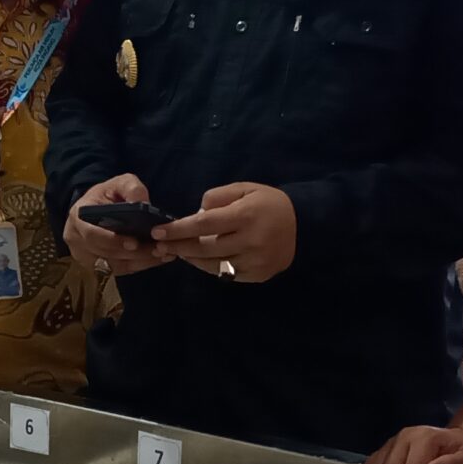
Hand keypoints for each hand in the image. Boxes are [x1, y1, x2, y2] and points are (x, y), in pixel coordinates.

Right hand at [63, 175, 169, 274]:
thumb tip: (143, 203)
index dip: (113, 240)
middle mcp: (77, 239)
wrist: (97, 208)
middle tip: (157, 250)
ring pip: (113, 266)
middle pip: (105, 253)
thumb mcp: (119, 183)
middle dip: (133, 254)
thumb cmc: (107, 195)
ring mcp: (85, 255)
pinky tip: (156, 258)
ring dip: (139, 261)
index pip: (92, 234)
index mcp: (78, 217)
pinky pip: (119, 270)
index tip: (134, 243)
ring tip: (161, 254)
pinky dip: (139, 265)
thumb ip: (131, 188)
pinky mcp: (96, 266)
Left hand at [156, 182, 295, 282]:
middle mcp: (250, 240)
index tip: (158, 232)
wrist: (304, 225)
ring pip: (213, 265)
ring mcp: (255, 261)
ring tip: (177, 251)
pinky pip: (226, 274)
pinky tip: (200, 259)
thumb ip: (218, 197)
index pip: (204, 225)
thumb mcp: (245, 189)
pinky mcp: (258, 275)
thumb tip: (196, 214)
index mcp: (245, 215)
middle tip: (160, 245)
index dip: (178, 229)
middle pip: (205, 248)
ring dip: (191, 258)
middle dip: (179, 246)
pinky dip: (210, 267)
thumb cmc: (269, 203)